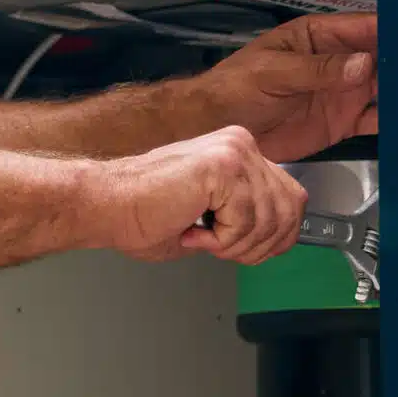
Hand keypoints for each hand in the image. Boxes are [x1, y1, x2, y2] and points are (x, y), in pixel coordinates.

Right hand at [78, 127, 306, 266]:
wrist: (105, 205)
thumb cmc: (142, 214)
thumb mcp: (213, 218)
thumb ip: (247, 216)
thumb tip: (278, 237)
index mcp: (238, 151)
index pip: (291, 197)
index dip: (278, 235)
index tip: (247, 251)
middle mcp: (241, 145)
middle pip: (290, 210)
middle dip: (259, 245)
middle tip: (220, 250)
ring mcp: (234, 152)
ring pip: (269, 220)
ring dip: (234, 245)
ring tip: (199, 238)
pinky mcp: (222, 167)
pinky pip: (245, 220)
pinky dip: (219, 241)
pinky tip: (191, 232)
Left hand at [193, 13, 376, 163]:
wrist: (216, 127)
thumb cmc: (236, 88)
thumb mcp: (273, 72)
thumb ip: (317, 70)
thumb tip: (362, 64)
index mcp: (320, 36)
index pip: (364, 27)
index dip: (393, 28)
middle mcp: (338, 61)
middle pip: (382, 56)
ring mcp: (342, 93)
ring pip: (385, 87)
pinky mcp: (341, 123)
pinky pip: (375, 119)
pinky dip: (395, 120)